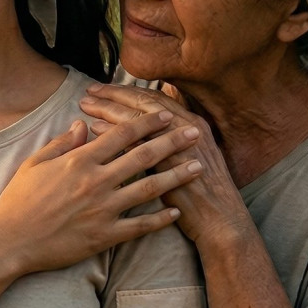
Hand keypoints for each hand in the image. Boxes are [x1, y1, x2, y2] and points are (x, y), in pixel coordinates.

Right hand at [0, 109, 204, 275]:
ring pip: (149, 188)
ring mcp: (103, 210)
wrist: (10, 241)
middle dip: (173, 141)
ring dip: (177, 176)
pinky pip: (140, 226)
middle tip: (195, 132)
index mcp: (79, 161)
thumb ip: (62, 143)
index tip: (165, 114)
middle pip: (143, 156)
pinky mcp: (104, 235)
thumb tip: (83, 125)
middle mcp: (96, 182)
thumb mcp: (34, 164)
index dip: (146, 122)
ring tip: (198, 166)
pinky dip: (160, 219)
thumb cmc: (18, 201)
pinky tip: (176, 211)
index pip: (121, 134)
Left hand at [80, 83, 253, 248]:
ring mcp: (180, 147)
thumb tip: (141, 123)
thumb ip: (168, 136)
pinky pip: (138, 145)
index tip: (101, 88)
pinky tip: (96, 130)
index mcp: (192, 121)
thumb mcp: (191, 154)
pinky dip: (116, 136)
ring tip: (87, 106)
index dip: (126, 91)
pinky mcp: (171, 168)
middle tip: (89, 91)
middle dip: (113, 95)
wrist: (221, 220)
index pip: (153, 98)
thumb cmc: (203, 190)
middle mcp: (188, 127)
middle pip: (143, 103)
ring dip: (110, 110)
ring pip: (139, 120)